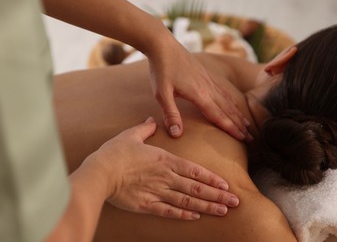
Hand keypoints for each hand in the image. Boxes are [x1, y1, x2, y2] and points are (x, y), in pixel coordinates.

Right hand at [92, 117, 239, 219]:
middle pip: (196, 188)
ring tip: (223, 211)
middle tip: (235, 202)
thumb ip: (145, 128)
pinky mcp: (147, 204)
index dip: (212, 178)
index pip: (194, 170)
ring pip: (187, 201)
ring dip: (206, 206)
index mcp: (164, 159)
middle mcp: (165, 177)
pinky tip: (195, 217)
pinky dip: (183, 215)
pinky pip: (169, 211)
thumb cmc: (115, 153)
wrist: (100, 172)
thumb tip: (151, 120)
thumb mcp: (131, 135)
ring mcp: (157, 192)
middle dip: (217, 195)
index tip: (226, 184)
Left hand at [146, 37, 250, 139]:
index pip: (218, 115)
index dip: (231, 128)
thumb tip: (177, 134)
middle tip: (251, 137)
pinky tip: (233, 102)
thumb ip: (171, 114)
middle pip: (227, 109)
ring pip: (227, 99)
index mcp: (199, 94)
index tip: (243, 138)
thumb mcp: (161, 94)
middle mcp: (208, 87)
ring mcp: (208, 79)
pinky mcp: (205, 73)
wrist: (163, 45)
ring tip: (247, 123)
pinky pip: (222, 89)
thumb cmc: (161, 69)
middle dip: (239, 124)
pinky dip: (231, 98)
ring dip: (238, 113)